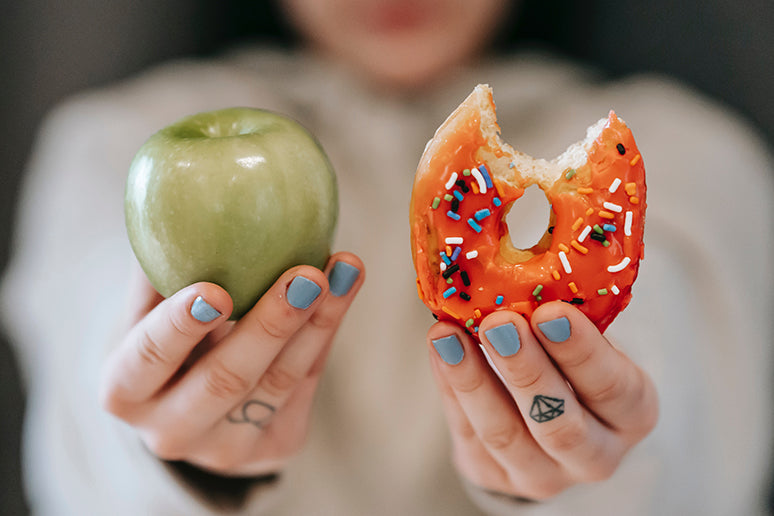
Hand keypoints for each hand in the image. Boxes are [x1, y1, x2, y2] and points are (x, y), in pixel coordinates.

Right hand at [100, 253, 363, 475]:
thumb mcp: (147, 310)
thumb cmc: (166, 339)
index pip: (148, 359)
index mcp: (125, 392)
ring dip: (317, 321)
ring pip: (279, 383)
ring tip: (344, 269)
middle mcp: (171, 432)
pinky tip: (344, 289)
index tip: (215, 290)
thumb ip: (160, 267)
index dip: (179, 326)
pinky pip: (306, 384)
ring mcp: (226, 450)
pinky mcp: (275, 447)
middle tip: (306, 275)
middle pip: (226, 379)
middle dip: (270, 325)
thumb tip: (182, 194)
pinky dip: (326, 332)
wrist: (192, 406)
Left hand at [427, 302, 657, 499]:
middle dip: (526, 370)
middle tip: (499, 322)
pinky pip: (468, 432)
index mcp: (631, 414)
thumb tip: (525, 259)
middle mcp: (595, 455)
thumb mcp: (588, 340)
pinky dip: (450, 387)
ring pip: (505, 435)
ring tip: (448, 334)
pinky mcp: (493, 477)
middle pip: (560, 424)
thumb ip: (568, 316)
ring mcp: (542, 475)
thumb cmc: (573, 361)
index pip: (614, 388)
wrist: (551, 417)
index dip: (582, 352)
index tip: (551, 311)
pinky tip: (441, 348)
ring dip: (473, 380)